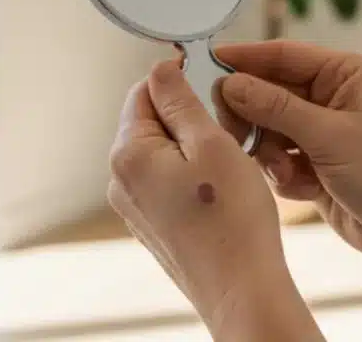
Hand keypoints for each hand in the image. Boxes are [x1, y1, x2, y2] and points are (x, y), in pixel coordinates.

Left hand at [107, 60, 322, 339]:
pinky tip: (220, 187)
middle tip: (227, 126)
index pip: (143, 92)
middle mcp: (120, 180)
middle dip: (186, 115)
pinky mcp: (151, 224)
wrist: (241, 290)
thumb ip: (182, 103)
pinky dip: (190, 173)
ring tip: (228, 159)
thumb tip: (161, 70)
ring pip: (160, 152)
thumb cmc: (233, 222)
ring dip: (192, 144)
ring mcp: (133, 206)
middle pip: (150, 122)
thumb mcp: (213, 145)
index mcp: (129, 154)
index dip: (177, 79)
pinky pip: (165, 181)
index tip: (209, 80)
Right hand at [215, 41, 361, 260]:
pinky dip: (284, 174)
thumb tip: (230, 84)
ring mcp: (323, 131)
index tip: (208, 61)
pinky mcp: (316, 164)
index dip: (246, 58)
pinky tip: (303, 188)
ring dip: (271, 152)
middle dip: (255, 117)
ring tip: (287, 171)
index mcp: (346, 74)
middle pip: (270, 93)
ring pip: (269, 129)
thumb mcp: (329, 135)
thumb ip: (276, 108)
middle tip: (237, 134)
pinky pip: (278, 159)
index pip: (284, 56)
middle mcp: (332, 97)